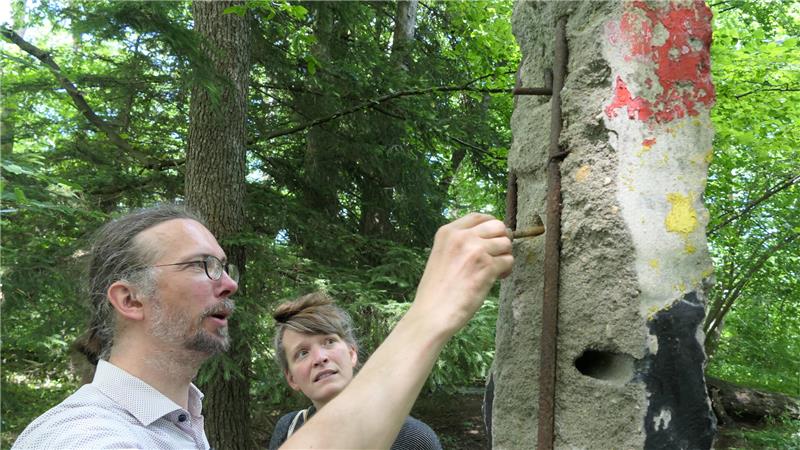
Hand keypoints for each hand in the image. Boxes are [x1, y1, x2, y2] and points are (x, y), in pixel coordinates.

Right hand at [410, 213, 512, 336]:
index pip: (478, 216)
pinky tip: (495, 279)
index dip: (491, 225)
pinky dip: (506, 271)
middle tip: (497, 255)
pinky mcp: (487, 266)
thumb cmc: (436, 291)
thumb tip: (490, 237)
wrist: (433, 313)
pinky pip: (509, 261)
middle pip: (497, 226)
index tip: (493, 237)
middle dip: (501, 240)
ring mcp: (475, 250)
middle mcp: (462, 237)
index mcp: (447, 232)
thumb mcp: (441, 255)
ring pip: (506, 243)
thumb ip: (460, 243)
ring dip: (504, 257)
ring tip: (494, 270)